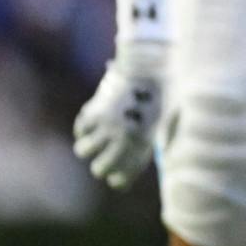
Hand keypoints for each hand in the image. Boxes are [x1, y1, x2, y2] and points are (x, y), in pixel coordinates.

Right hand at [72, 43, 169, 188]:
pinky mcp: (96, 112)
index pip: (123, 177)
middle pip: (100, 169)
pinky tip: (93, 118)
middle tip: (103, 157)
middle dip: (100, 165)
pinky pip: (80, 127)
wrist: (153, 66)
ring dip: (87, 145)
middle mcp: (124, 140)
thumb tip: (142, 158)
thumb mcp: (164, 119)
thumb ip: (152, 140)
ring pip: (83, 150)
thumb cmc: (163, 93)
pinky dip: (83, 125)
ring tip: (94, 137)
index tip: (116, 176)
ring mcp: (108, 126)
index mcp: (145, 144)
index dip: (118, 179)